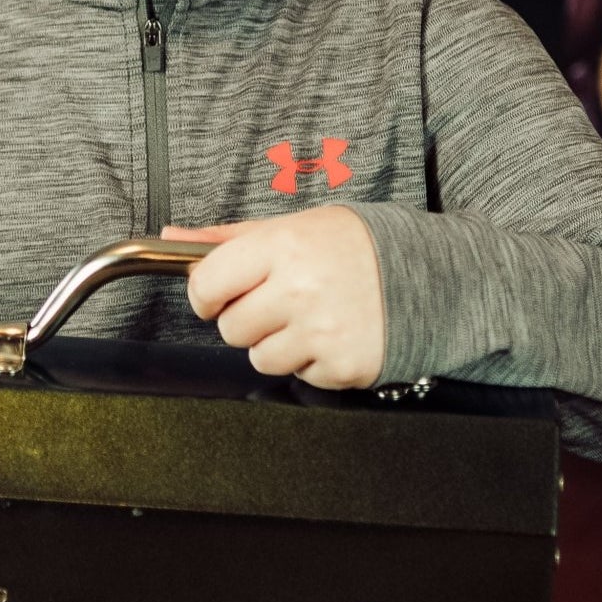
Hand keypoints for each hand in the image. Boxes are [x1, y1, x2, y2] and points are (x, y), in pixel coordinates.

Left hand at [163, 205, 384, 389]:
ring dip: (278, 343)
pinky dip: (311, 360)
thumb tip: (171, 238)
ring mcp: (321, 333)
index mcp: (283, 246)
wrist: (430, 276)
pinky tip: (333, 333)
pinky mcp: (341, 366)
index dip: (207, 293)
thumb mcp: (294, 226)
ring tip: (310, 317)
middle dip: (249, 318)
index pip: (207, 284)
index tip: (220, 293)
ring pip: (260, 358)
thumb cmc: (358, 247)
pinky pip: (299, 375)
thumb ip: (228, 238)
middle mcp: (299, 290)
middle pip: (231, 328)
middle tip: (281, 300)